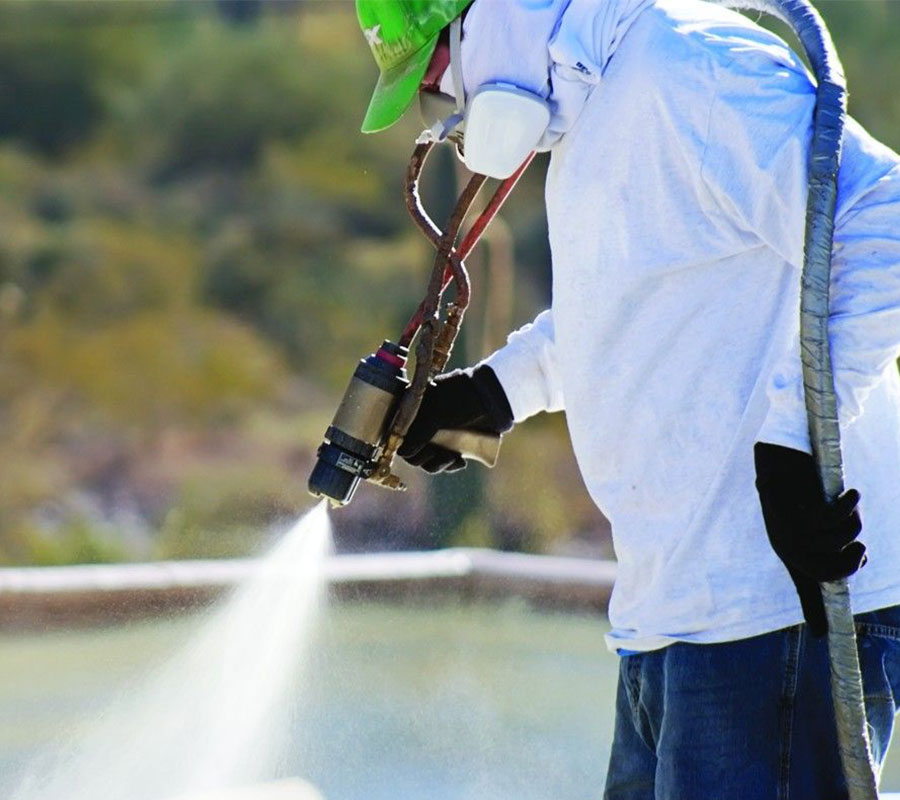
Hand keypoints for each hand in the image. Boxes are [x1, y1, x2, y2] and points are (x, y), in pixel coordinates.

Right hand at [398, 365, 513, 472]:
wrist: (492, 400)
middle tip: (436, 452)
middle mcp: (423, 423)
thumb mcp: (436, 416)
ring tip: (452, 457)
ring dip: (438, 463)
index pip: (400, 435)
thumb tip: (404, 453)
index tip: (420, 447)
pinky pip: (444, 463)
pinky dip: (450, 465)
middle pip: (413, 452)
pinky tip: (460, 461)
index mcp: (414, 410)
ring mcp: (439, 435)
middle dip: (425, 456)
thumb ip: (418, 435)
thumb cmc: (461, 401)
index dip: (407, 445)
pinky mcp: (453, 445)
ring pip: (428, 461)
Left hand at [754, 442, 865, 636]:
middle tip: (860, 546)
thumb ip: (814, 569)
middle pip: (828, 571)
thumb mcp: (804, 533)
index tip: (836, 612)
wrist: (778, 457)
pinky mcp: (794, 503)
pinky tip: (850, 493)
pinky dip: (849, 504)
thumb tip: (817, 627)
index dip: (824, 601)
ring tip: (849, 505)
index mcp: (790, 553)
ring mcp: (787, 525)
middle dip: (852, 561)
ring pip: (837, 538)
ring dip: (853, 522)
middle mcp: (786, 544)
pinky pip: (833, 516)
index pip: (811, 586)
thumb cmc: (797, 497)